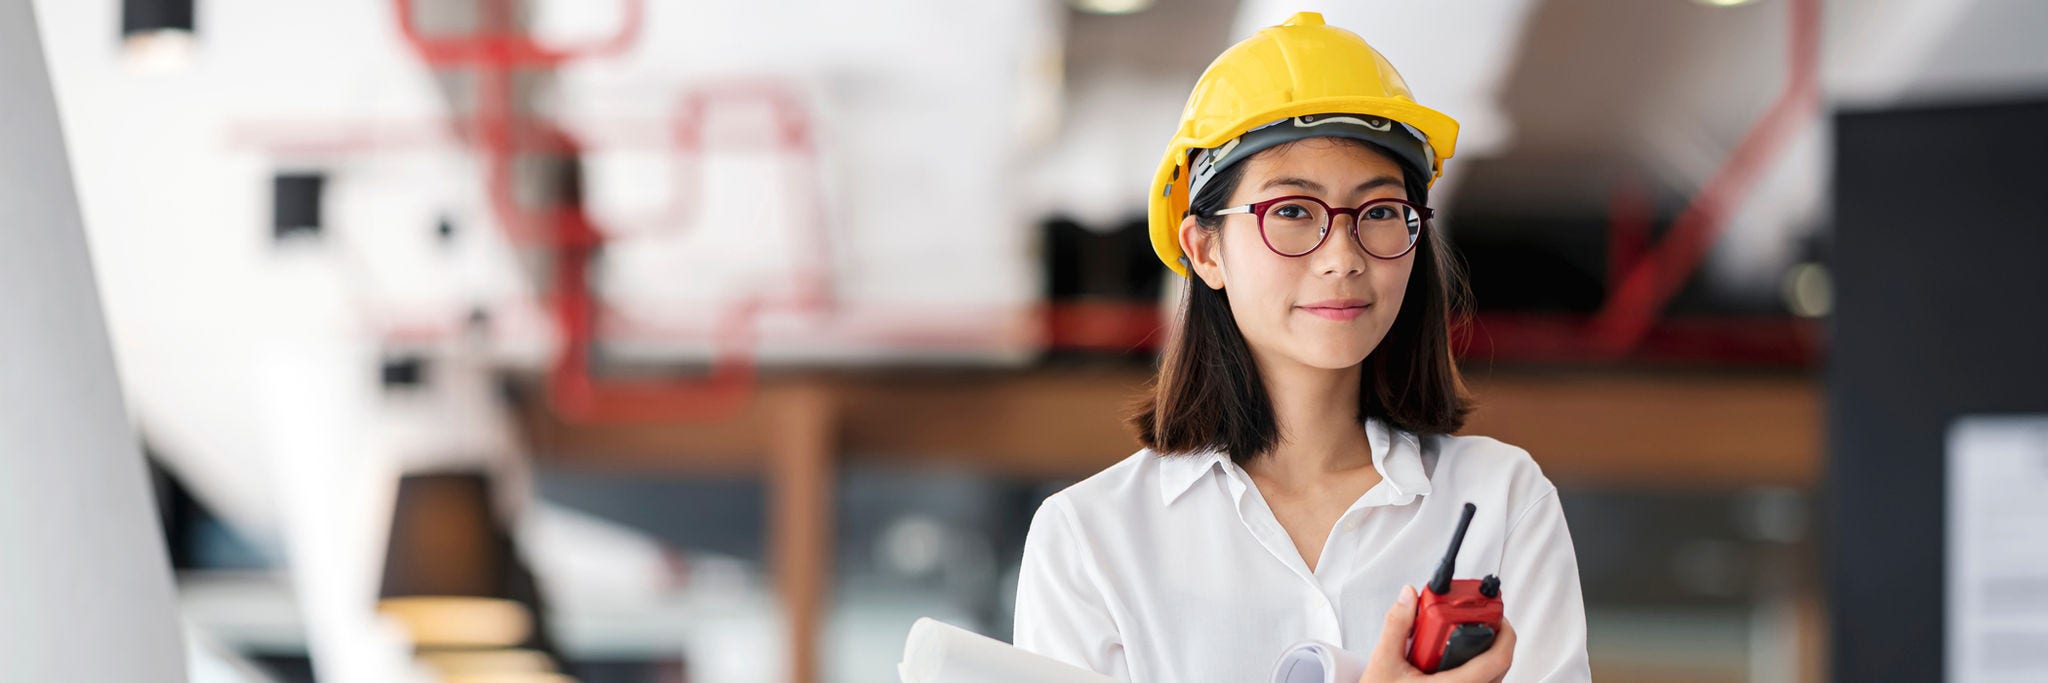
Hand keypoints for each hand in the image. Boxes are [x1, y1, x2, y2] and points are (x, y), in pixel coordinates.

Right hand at [1357, 585, 1516, 682]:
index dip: (1505, 633)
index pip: (1497, 660)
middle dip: (1493, 639)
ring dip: (1483, 655)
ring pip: (1491, 677)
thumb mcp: (1384, 662)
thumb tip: (1408, 597)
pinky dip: (1473, 668)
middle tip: (1477, 621)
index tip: (1496, 614)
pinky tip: (1452, 660)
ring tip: (1460, 640)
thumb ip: (1397, 625)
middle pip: (1499, 666)